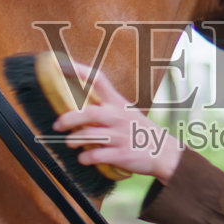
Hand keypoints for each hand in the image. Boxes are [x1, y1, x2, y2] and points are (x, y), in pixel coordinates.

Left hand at [52, 61, 184, 182]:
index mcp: (118, 103)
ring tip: (70, 143)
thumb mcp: (127, 112)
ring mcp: (120, 136)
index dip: (78, 71)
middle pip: (88, 113)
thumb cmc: (140, 131)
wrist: (165, 152)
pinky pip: (96, 155)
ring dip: (74, 140)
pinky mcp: (121, 154)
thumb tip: (77, 106)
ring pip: (88, 136)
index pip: (98, 80)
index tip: (60, 65)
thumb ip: (106, 108)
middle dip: (68, 119)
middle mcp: (118, 117)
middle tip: (57, 125)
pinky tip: (84, 158)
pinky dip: (85, 157)